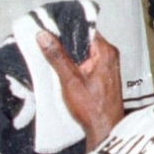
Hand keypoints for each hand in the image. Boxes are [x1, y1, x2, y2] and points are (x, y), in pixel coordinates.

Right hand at [37, 30, 124, 150]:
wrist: (104, 128)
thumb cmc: (92, 107)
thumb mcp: (70, 80)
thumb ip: (57, 56)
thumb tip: (44, 36)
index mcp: (105, 51)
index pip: (85, 29)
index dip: (67, 27)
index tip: (50, 25)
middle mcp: (109, 55)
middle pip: (84, 39)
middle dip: (65, 40)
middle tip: (45, 38)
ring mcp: (107, 64)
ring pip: (84, 51)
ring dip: (69, 52)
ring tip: (49, 50)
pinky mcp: (103, 74)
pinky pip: (87, 61)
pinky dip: (74, 62)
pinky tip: (60, 65)